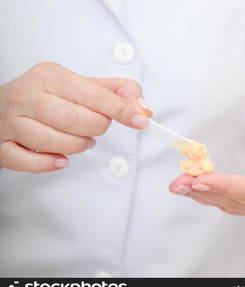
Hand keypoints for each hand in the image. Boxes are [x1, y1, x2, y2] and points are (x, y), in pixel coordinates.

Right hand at [0, 62, 151, 172]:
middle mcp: (28, 95)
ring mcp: (12, 121)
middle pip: (73, 119)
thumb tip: (142, 108)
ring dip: (76, 146)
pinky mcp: (2, 145)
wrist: (5, 105)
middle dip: (96, 129)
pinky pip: (27, 161)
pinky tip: (61, 159)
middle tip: (98, 128)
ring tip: (82, 140)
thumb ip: (117, 92)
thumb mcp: (82, 85)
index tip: (141, 120)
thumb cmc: (50, 96)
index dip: (121, 109)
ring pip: (52, 141)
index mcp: (50, 76)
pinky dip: (48, 164)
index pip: (93, 95)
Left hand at [169, 117, 244, 219]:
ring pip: (228, 204)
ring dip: (200, 195)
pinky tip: (188, 186)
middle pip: (236, 201)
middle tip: (178, 182)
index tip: (201, 180)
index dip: (228, 187)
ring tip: (176, 184)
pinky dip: (205, 194)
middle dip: (205, 192)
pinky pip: (226, 201)